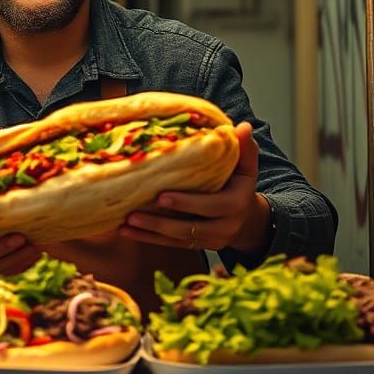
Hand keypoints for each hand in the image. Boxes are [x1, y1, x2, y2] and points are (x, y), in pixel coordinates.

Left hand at [118, 122, 272, 252]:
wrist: (248, 220)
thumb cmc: (240, 184)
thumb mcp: (246, 167)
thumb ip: (244, 148)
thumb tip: (243, 127)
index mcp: (235, 205)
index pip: (211, 206)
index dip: (186, 203)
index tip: (161, 196)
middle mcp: (224, 227)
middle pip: (189, 228)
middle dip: (160, 222)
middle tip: (134, 214)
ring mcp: (210, 240)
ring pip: (177, 239)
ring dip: (150, 232)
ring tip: (125, 224)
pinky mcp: (197, 246)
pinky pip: (171, 245)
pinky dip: (149, 239)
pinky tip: (127, 232)